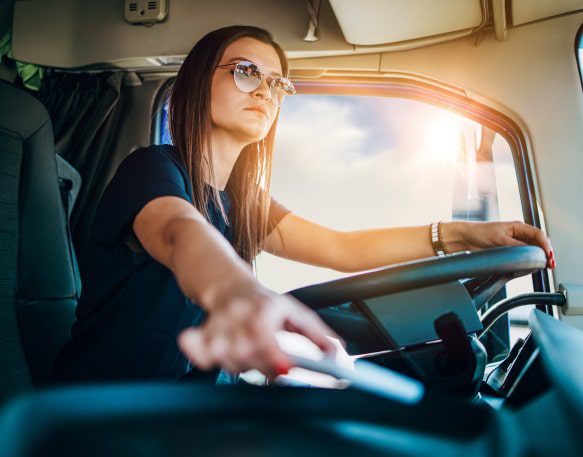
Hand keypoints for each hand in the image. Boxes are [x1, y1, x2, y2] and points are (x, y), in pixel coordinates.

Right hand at [178, 285, 338, 378]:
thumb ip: (316, 333)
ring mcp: (218, 323)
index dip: (275, 359)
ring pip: (226, 358)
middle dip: (262, 366)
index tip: (286, 369)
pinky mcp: (202, 331)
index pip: (266, 340)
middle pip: (247, 356)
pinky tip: (216, 355)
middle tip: (272, 361)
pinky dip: (205, 357)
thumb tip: (336, 353)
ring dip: (240, 365)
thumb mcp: (294, 312)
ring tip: (248, 355)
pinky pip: (199, 352)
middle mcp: (239, 315)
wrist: (228, 283)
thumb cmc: (265, 302)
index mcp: (264, 310)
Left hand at [442, 221, 554, 268]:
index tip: (549, 255)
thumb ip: (516, 245)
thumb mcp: (499, 239)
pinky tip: (533, 267)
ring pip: (533, 252)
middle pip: (539, 244)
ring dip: (540, 258)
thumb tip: (530, 252)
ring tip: (545, 266)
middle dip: (546, 253)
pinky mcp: (509, 253)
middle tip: (550, 264)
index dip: (546, 246)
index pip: (539, 235)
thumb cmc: (479, 233)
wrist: (464, 239)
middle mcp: (519, 235)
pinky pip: (524, 258)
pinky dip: (530, 262)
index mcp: (518, 227)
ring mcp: (515, 245)